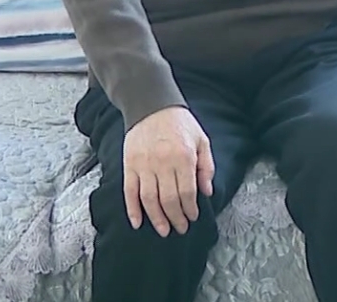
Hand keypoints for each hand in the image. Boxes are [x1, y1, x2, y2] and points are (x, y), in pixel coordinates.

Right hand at [121, 105, 213, 236]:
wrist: (152, 106)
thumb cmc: (180, 124)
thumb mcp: (202, 140)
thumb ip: (206, 166)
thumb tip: (207, 192)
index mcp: (184, 157)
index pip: (187, 192)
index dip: (190, 208)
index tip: (193, 217)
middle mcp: (163, 163)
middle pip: (168, 199)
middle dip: (176, 218)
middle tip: (181, 228)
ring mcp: (144, 166)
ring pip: (149, 200)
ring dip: (157, 218)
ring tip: (164, 230)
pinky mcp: (129, 166)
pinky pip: (129, 192)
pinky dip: (132, 210)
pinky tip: (138, 222)